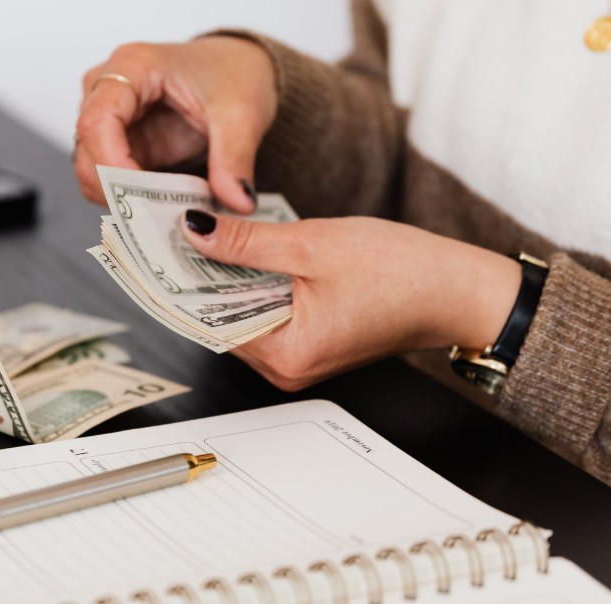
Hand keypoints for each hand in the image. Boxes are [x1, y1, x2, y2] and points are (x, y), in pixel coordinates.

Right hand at [75, 37, 276, 213]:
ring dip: (123, 199)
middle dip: (115, 190)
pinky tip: (161, 209)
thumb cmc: (232, 73)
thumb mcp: (242, 114)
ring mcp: (111, 118)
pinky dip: (132, 200)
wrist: (240, 69)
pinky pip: (112, 180)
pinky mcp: (122, 144)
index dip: (111, 165)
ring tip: (165, 215)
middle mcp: (109, 89)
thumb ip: (235, 159)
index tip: (140, 197)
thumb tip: (237, 201)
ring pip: (92, 170)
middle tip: (156, 219)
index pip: (97, 121)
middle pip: (87, 149)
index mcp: (133, 66)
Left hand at [180, 210, 522, 390]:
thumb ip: (246, 242)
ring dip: (225, 277)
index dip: (178, 280)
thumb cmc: (404, 273)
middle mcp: (287, 368)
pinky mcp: (311, 342)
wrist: (459, 289)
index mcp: (286, 354)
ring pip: (241, 314)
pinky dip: (252, 283)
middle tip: (172, 229)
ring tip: (205, 232)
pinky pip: (266, 312)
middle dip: (198, 274)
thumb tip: (195, 232)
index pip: (207, 320)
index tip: (151, 248)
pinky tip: (244, 251)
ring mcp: (299, 358)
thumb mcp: (313, 244)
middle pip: (220, 319)